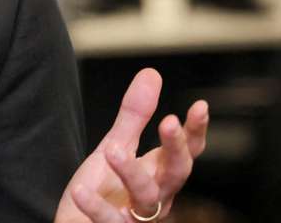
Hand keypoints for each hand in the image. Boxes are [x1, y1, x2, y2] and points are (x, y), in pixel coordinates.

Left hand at [56, 69, 207, 221]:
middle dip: (175, 148)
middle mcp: (156, 196)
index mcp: (159, 173)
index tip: (200, 105)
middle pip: (176, 173)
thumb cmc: (105, 190)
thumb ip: (134, 116)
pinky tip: (80, 190)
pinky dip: (96, 207)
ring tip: (111, 149)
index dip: (195, 131)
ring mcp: (137, 217)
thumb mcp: (117, 146)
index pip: (186, 152)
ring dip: (131, 172)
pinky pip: (109, 221)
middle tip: (169, 121)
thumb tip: (152, 73)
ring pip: (146, 197)